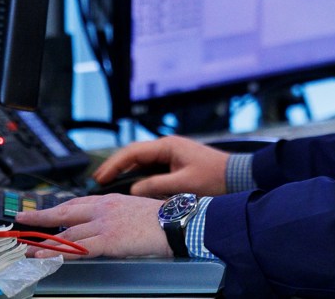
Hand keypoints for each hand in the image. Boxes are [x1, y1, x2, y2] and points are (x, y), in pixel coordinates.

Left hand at [13, 193, 170, 258]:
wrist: (175, 221)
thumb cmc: (160, 218)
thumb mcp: (134, 209)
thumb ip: (117, 214)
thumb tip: (107, 225)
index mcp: (109, 200)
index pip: (76, 203)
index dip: (56, 208)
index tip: (43, 211)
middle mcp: (103, 208)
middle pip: (65, 212)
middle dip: (42, 217)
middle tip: (24, 220)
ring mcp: (104, 223)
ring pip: (67, 232)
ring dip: (45, 240)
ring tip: (29, 247)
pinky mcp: (108, 239)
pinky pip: (77, 248)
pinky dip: (58, 251)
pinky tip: (45, 255)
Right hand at [94, 135, 229, 197]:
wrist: (236, 177)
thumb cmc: (215, 177)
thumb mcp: (183, 184)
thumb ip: (156, 186)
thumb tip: (133, 189)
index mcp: (168, 145)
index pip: (133, 152)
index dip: (114, 164)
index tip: (101, 176)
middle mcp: (167, 147)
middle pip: (134, 155)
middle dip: (115, 167)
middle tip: (98, 180)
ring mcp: (171, 155)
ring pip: (141, 162)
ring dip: (125, 172)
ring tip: (108, 183)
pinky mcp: (175, 165)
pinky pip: (151, 169)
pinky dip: (138, 176)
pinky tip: (130, 186)